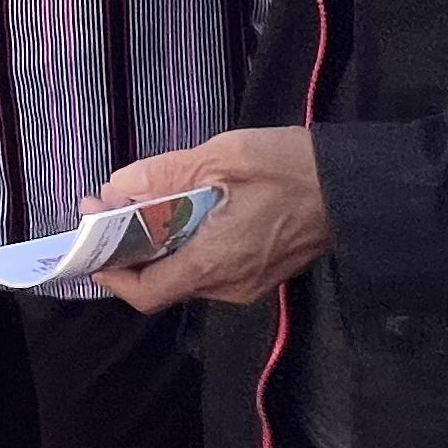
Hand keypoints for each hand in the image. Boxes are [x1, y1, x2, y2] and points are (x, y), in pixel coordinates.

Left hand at [92, 127, 328, 309]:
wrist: (356, 187)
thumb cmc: (294, 167)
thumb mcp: (225, 155)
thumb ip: (167, 174)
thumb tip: (117, 189)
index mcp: (216, 261)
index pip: (145, 292)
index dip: (110, 270)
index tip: (91, 235)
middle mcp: (228, 285)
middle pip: (160, 282)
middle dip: (129, 248)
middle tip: (110, 205)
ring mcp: (246, 285)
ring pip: (183, 274)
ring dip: (156, 244)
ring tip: (144, 201)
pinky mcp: (258, 275)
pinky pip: (207, 268)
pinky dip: (184, 245)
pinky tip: (183, 210)